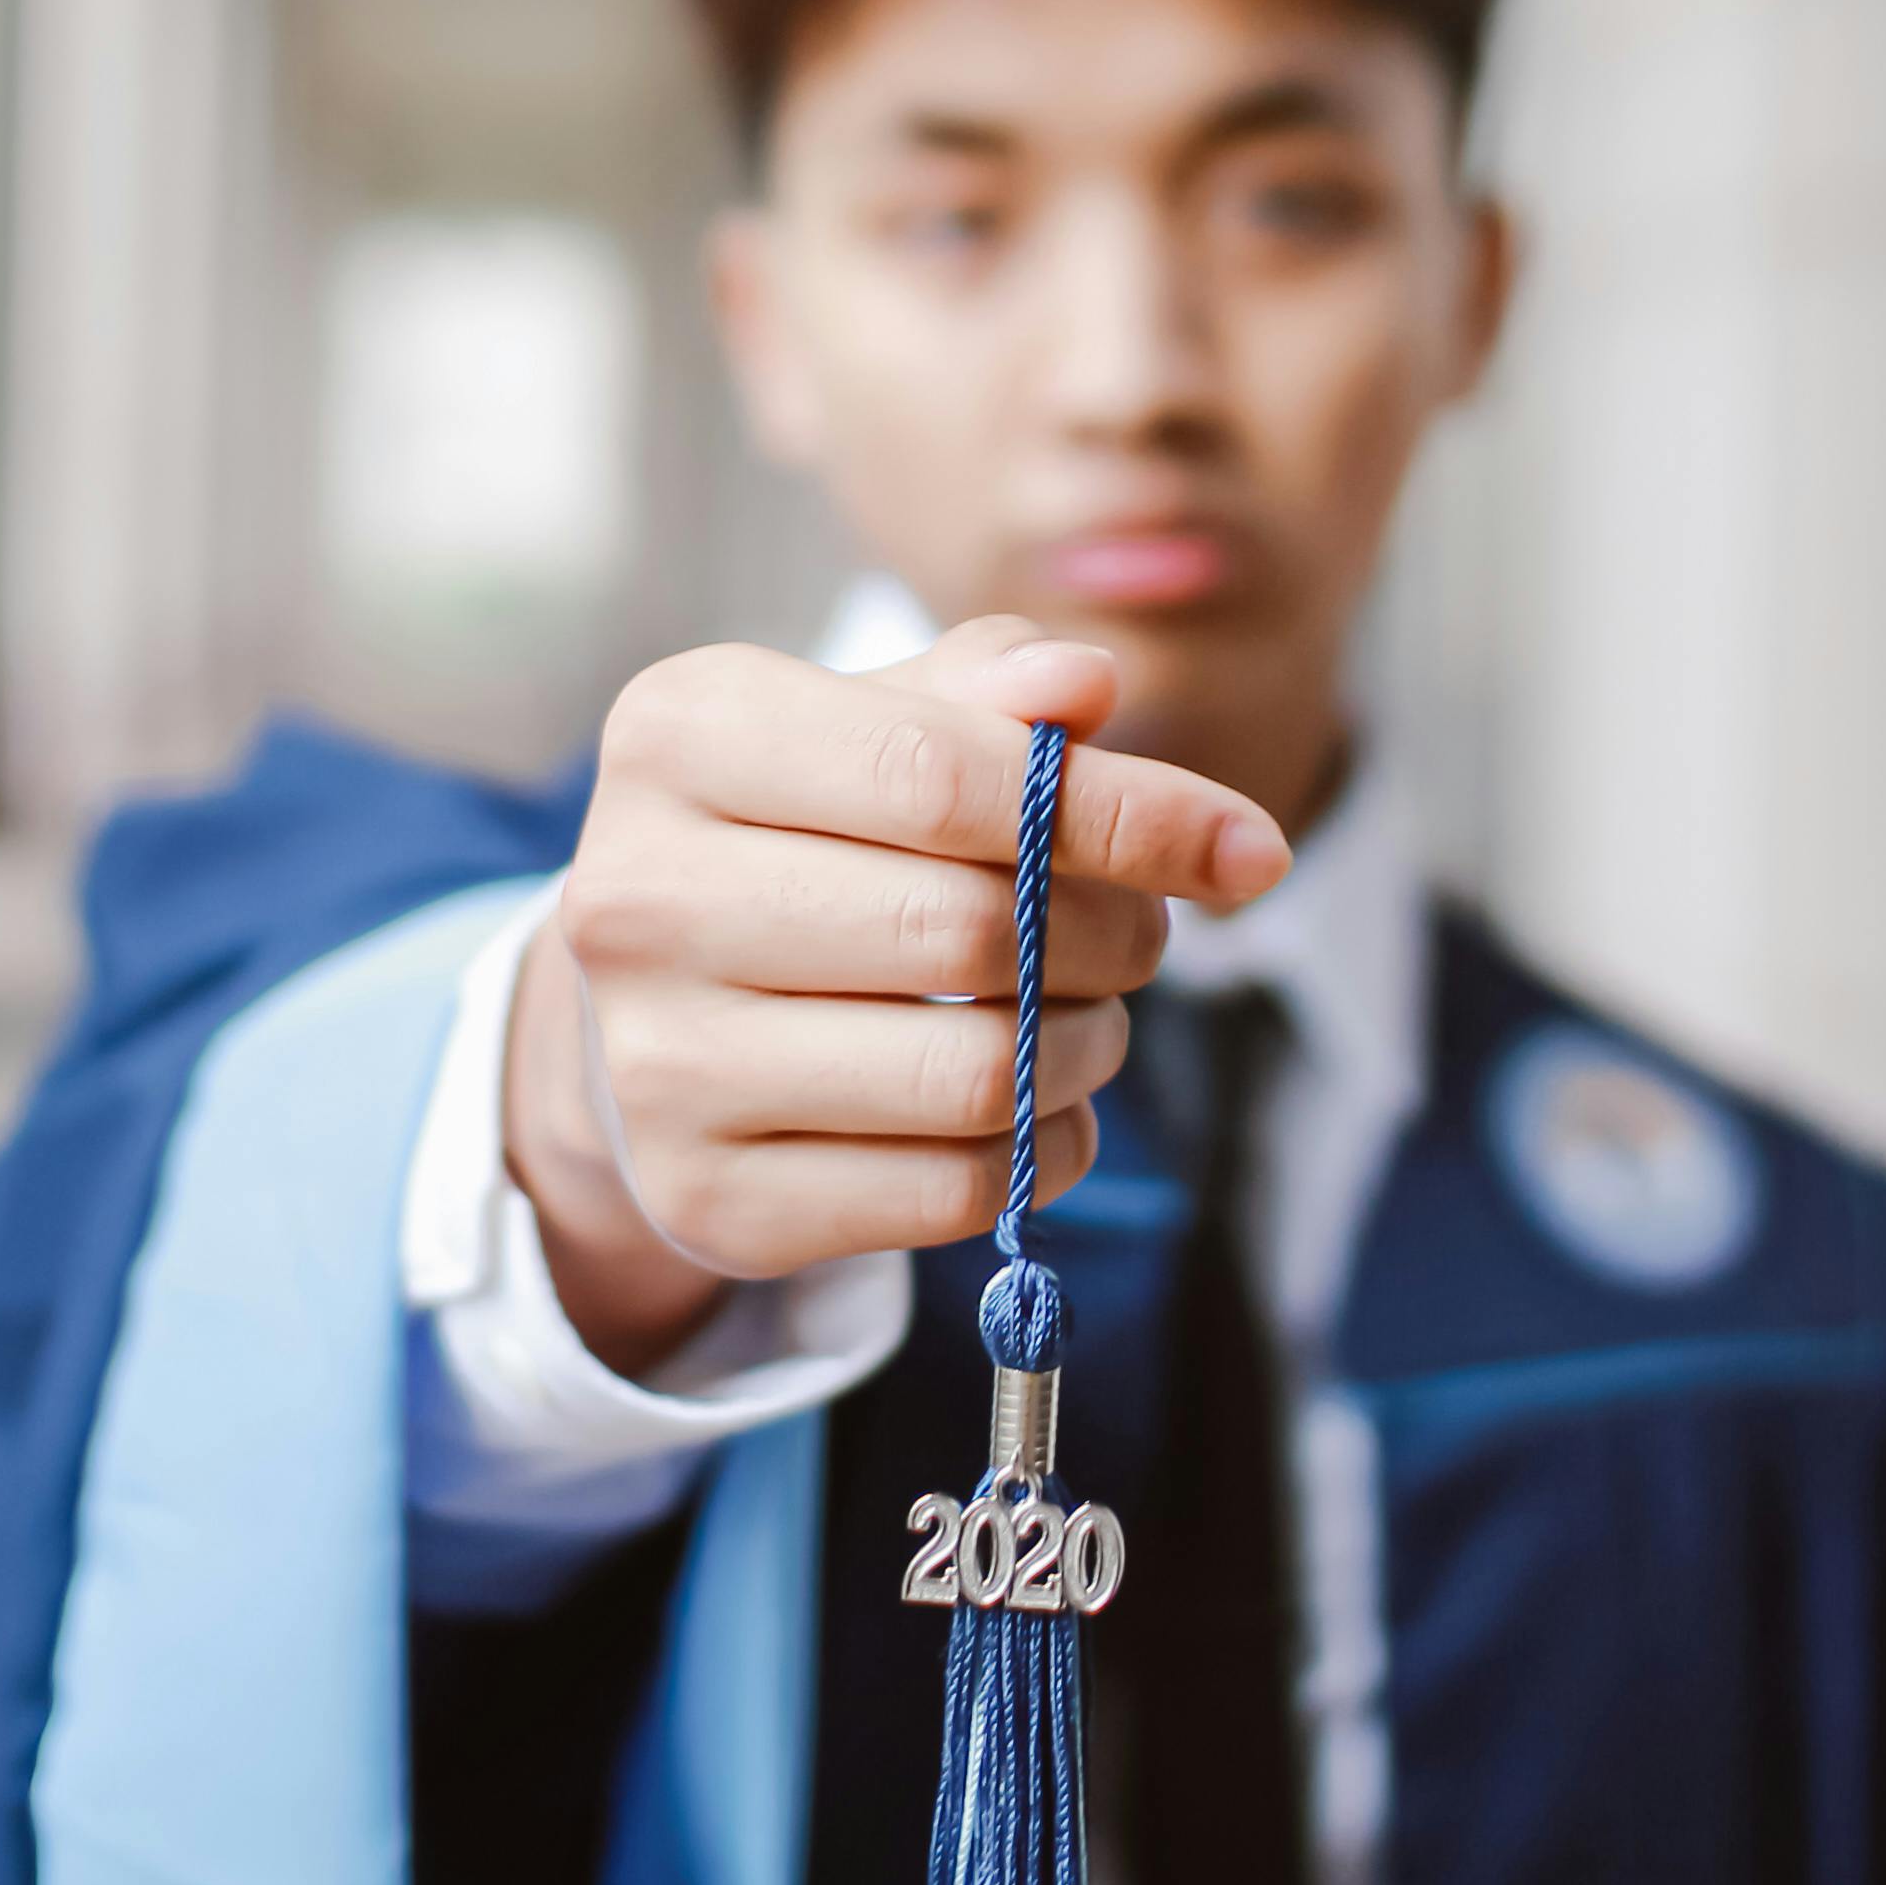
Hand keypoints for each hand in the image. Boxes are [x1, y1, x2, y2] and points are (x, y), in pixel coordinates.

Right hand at [504, 615, 1290, 1373]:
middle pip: (968, 928)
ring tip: (1090, 1013)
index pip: (945, 774)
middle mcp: (636, 897)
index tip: (1249, 848)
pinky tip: (1042, 1104)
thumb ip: (988, 688)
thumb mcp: (875, 719)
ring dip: (1089, 1047)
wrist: (646, 1007)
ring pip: (974, 1075)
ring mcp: (658, 1065)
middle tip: (1142, 932)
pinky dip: (1045, 1150)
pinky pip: (952, 1192)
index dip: (1127, 813)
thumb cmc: (804, 829)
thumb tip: (1084, 685)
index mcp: (682, 735)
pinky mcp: (710, 1199)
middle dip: (1114, 933)